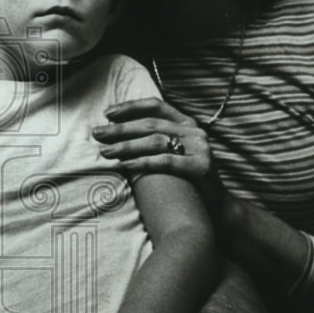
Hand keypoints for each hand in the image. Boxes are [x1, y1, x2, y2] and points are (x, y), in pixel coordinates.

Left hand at [93, 97, 224, 212]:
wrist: (216, 206)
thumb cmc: (185, 178)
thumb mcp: (174, 151)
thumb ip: (155, 138)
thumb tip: (116, 131)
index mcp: (186, 123)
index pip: (156, 106)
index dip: (131, 107)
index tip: (107, 113)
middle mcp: (194, 132)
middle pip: (151, 124)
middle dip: (120, 129)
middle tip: (97, 134)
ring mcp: (200, 149)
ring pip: (155, 141)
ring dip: (126, 146)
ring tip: (105, 151)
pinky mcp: (201, 168)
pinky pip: (165, 162)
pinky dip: (142, 162)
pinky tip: (124, 164)